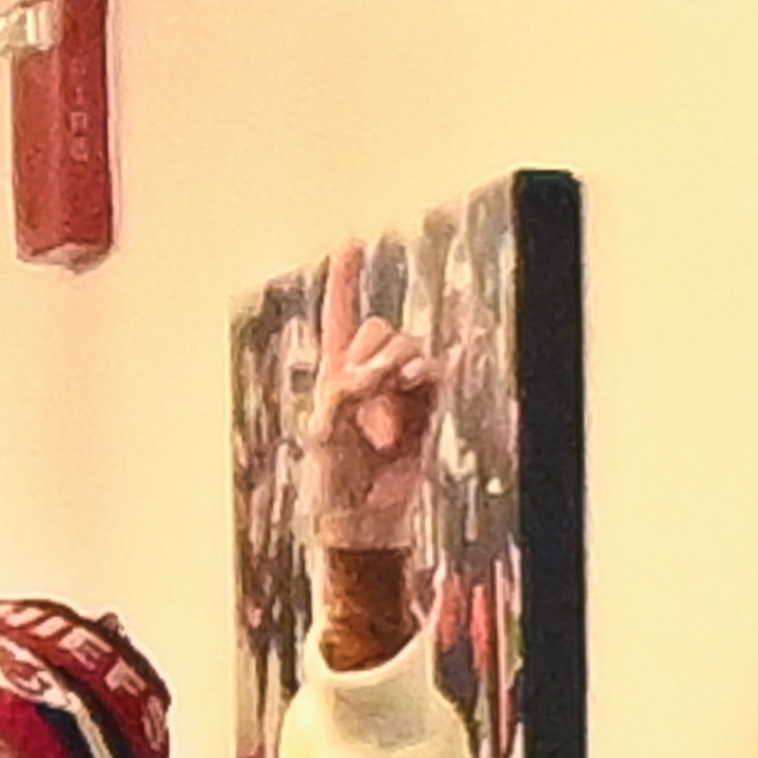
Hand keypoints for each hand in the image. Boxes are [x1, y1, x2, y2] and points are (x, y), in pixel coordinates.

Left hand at [306, 243, 436, 552]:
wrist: (365, 515)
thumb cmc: (333, 476)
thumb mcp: (323, 426)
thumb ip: (348, 387)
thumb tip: (390, 368)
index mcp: (334, 373)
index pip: (338, 317)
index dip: (345, 279)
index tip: (352, 242)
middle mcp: (368, 374)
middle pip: (377, 328)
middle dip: (373, 353)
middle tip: (367, 392)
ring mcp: (399, 390)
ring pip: (406, 345)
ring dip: (396, 365)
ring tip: (389, 403)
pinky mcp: (425, 407)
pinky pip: (434, 372)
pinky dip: (426, 372)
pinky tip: (417, 380)